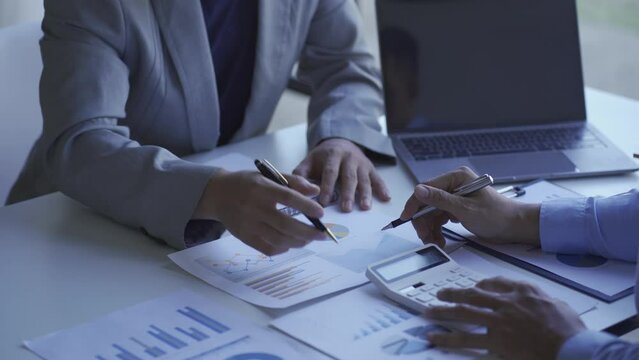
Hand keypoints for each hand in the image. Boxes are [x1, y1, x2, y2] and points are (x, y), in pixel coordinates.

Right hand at [194, 170, 326, 254]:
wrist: (217, 194)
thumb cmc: (247, 183)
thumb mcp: (268, 175)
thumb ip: (293, 181)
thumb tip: (316, 192)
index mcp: (262, 188)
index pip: (288, 198)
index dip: (306, 206)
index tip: (321, 213)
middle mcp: (255, 207)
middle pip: (286, 224)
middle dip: (309, 232)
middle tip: (322, 234)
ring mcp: (249, 224)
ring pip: (279, 239)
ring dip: (298, 242)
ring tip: (309, 240)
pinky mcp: (244, 237)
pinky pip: (267, 248)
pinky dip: (282, 249)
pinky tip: (290, 244)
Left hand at [294, 138, 389, 211]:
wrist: (340, 142)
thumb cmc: (322, 158)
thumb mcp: (308, 162)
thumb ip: (300, 176)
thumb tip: (296, 192)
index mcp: (332, 155)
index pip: (330, 172)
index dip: (328, 187)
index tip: (324, 202)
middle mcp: (349, 158)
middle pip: (349, 177)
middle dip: (348, 193)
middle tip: (346, 209)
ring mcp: (361, 163)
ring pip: (364, 179)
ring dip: (365, 193)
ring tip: (364, 207)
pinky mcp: (370, 168)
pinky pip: (378, 178)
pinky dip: (382, 188)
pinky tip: (386, 198)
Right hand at [400, 167, 539, 246]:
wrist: (515, 227)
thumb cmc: (497, 215)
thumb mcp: (465, 209)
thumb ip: (440, 199)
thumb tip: (419, 190)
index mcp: (456, 178)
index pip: (426, 188)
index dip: (414, 204)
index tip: (406, 218)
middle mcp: (454, 185)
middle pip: (427, 202)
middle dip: (423, 221)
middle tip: (424, 237)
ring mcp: (455, 197)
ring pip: (432, 212)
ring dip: (430, 228)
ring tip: (434, 242)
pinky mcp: (457, 208)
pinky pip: (440, 218)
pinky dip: (437, 229)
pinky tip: (440, 240)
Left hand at [424, 277, 585, 359]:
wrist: (572, 348)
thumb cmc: (570, 330)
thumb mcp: (558, 305)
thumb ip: (541, 300)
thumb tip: (537, 301)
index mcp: (522, 291)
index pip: (495, 282)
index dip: (481, 285)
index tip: (473, 286)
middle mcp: (506, 302)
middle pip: (472, 294)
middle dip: (453, 294)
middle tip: (440, 294)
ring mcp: (498, 321)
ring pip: (463, 312)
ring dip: (443, 312)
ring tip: (428, 312)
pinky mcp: (495, 341)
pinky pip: (466, 339)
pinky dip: (448, 338)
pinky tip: (435, 337)